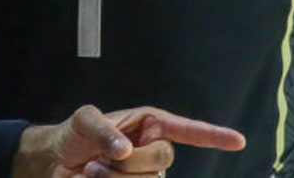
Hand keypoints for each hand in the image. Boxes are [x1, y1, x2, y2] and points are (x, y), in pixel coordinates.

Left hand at [14, 104, 246, 177]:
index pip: (188, 129)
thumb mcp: (84, 121)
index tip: (238, 141)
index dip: (214, 135)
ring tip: (90, 172)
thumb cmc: (74, 134)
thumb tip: (126, 149)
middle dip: (128, 164)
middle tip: (97, 161)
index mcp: (150, 124)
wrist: (55, 162)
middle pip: (163, 160)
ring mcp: (145, 175)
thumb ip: (104, 131)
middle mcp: (153, 149)